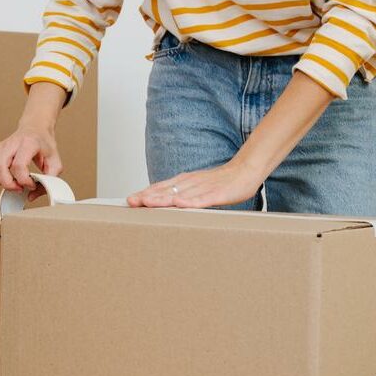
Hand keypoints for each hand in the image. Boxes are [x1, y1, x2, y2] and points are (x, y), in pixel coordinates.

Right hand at [0, 124, 61, 200]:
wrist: (36, 127)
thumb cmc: (44, 144)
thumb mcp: (55, 162)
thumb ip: (50, 180)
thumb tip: (32, 195)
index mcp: (28, 143)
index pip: (19, 165)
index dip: (24, 180)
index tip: (31, 184)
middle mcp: (12, 143)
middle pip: (0, 166)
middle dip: (8, 184)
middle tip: (19, 187)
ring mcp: (0, 146)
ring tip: (10, 183)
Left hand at [127, 159, 263, 208]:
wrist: (245, 170)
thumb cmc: (221, 182)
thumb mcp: (197, 187)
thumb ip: (182, 194)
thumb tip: (167, 204)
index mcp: (185, 182)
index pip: (161, 188)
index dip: (145, 193)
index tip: (130, 200)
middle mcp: (190, 183)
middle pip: (166, 191)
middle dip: (147, 196)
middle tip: (131, 202)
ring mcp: (203, 188)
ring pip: (180, 194)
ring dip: (163, 199)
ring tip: (147, 203)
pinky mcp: (217, 194)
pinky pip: (202, 199)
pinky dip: (190, 202)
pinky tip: (180, 205)